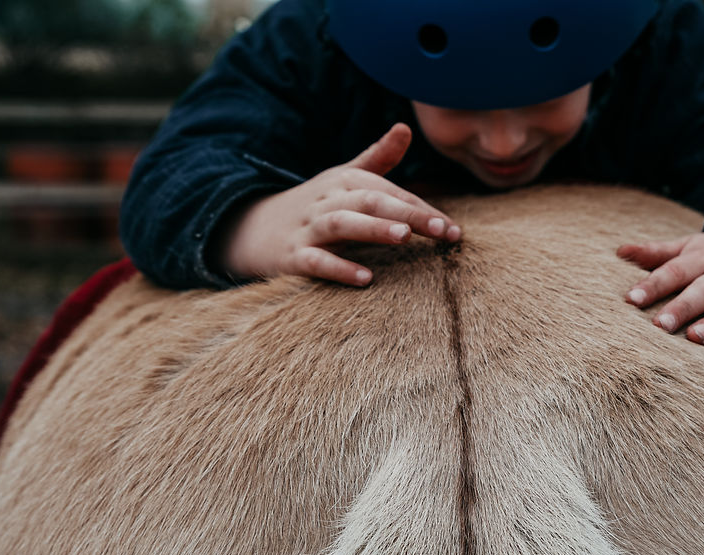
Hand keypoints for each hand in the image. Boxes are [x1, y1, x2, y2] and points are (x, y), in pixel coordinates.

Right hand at [219, 123, 460, 285]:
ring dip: (374, 229)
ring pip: (342, 224)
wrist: (251, 230)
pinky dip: (339, 269)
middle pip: (370, 201)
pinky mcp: (292, 256)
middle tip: (443, 230)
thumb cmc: (313, 206)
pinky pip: (315, 261)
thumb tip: (406, 127)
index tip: (453, 227)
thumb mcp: (342, 179)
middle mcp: (327, 200)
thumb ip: (377, 158)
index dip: (422, 208)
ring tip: (405, 237)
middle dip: (408, 214)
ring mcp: (307, 227)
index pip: (388, 192)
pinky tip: (365, 278)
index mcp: (343, 181)